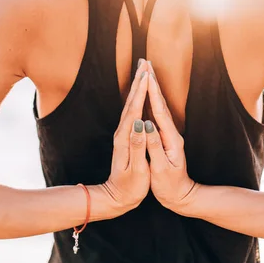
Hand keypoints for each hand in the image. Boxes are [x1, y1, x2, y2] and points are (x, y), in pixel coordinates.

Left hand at [103, 59, 150, 211]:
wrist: (115, 199)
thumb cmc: (129, 188)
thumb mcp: (136, 170)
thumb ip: (138, 147)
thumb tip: (140, 125)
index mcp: (125, 139)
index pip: (135, 110)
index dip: (142, 91)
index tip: (148, 74)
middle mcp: (121, 133)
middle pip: (131, 102)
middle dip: (139, 81)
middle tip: (145, 63)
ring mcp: (122, 134)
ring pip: (130, 105)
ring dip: (137, 87)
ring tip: (143, 71)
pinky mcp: (125, 137)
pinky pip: (132, 112)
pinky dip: (136, 99)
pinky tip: (140, 93)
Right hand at [144, 62, 198, 211]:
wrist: (182, 197)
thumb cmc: (170, 186)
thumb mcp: (161, 169)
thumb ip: (154, 147)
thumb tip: (146, 126)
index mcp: (171, 139)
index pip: (159, 111)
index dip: (152, 92)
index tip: (145, 75)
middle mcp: (171, 133)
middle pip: (160, 103)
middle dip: (152, 82)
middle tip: (144, 63)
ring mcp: (169, 135)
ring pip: (158, 106)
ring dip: (152, 88)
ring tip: (145, 72)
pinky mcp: (165, 138)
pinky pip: (156, 114)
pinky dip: (151, 101)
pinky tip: (146, 95)